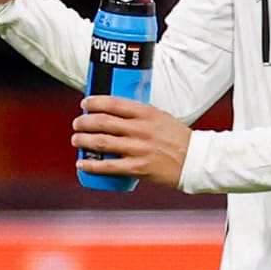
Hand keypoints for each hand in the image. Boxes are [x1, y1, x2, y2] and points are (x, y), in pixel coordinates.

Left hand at [71, 96, 190, 189]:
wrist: (194, 161)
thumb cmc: (177, 138)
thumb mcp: (160, 117)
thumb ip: (139, 114)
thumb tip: (115, 111)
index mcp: (147, 114)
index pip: (114, 103)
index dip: (95, 102)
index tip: (85, 103)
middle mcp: (141, 130)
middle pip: (104, 122)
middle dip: (84, 121)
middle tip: (77, 123)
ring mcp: (139, 149)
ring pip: (102, 142)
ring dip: (83, 140)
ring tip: (76, 139)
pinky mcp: (138, 168)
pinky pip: (109, 166)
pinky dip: (92, 165)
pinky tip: (82, 163)